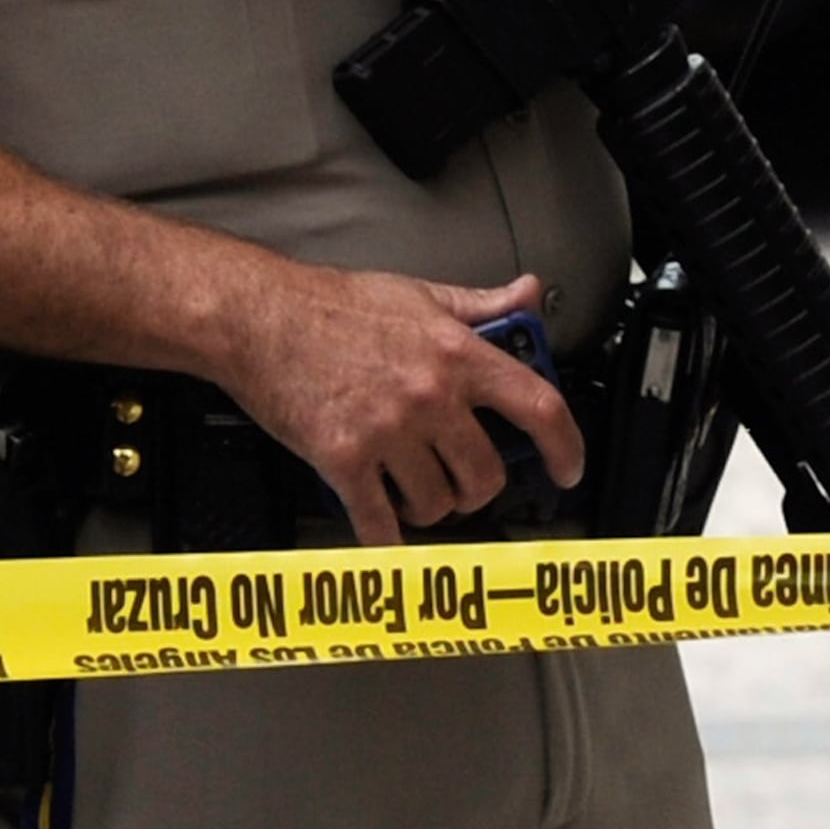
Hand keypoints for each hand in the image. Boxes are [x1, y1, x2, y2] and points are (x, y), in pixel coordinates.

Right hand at [214, 263, 587, 546]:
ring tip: (415, 490)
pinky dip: (386, 535)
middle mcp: (429, 394)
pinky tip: (381, 522)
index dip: (566, 445)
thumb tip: (527, 295)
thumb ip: (479, 304)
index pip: (538, 405)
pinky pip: (380, 522)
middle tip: (464, 480)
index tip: (569, 467)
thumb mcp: (419, 293)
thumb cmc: (332, 305)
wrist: (260, 318)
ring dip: (432, 508)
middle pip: (486, 473)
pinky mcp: (343, 459)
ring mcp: (387, 431)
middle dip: (479, 487)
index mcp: (455, 352)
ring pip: (438, 503)